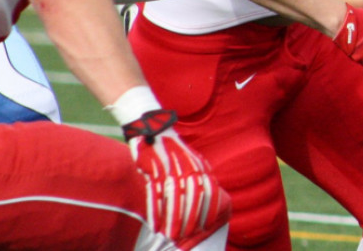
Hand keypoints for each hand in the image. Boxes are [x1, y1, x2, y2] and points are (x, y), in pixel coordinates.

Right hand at [123, 109, 229, 242]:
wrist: (153, 127)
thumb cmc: (172, 148)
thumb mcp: (190, 158)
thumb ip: (199, 174)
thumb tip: (209, 193)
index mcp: (197, 164)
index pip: (208, 189)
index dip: (208, 208)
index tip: (207, 225)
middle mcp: (186, 165)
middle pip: (192, 196)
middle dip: (190, 218)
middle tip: (187, 235)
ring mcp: (169, 167)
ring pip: (174, 198)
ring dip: (172, 219)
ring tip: (171, 235)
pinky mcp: (152, 169)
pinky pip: (154, 194)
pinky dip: (155, 211)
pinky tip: (155, 225)